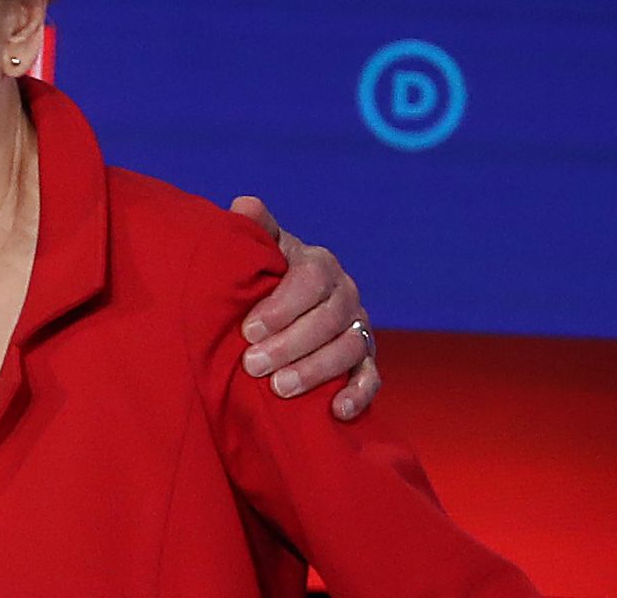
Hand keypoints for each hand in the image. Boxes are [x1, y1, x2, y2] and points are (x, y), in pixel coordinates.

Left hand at [229, 196, 379, 420]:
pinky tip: (337, 411)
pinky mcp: (366, 360)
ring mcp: (359, 327)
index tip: (248, 330)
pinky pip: (372, 377)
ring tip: (280, 389)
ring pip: (349, 349)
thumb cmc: (263, 276)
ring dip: (316, 370)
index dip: (281, 306)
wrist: (281, 305)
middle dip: (291, 344)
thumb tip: (245, 206)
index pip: (310, 281)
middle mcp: (345, 294)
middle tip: (253, 365)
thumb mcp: (259, 251)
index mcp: (319, 264)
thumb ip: (255, 230)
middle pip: (329, 319)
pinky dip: (358, 394)